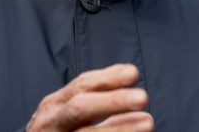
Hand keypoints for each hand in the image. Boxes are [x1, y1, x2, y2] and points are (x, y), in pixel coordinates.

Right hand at [25, 64, 152, 131]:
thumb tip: (130, 72)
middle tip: (142, 98)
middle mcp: (51, 122)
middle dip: (113, 102)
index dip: (108, 78)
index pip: (82, 86)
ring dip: (119, 129)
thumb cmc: (57, 131)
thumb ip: (96, 94)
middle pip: (80, 108)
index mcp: (55, 104)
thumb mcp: (67, 109)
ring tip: (147, 123)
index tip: (133, 73)